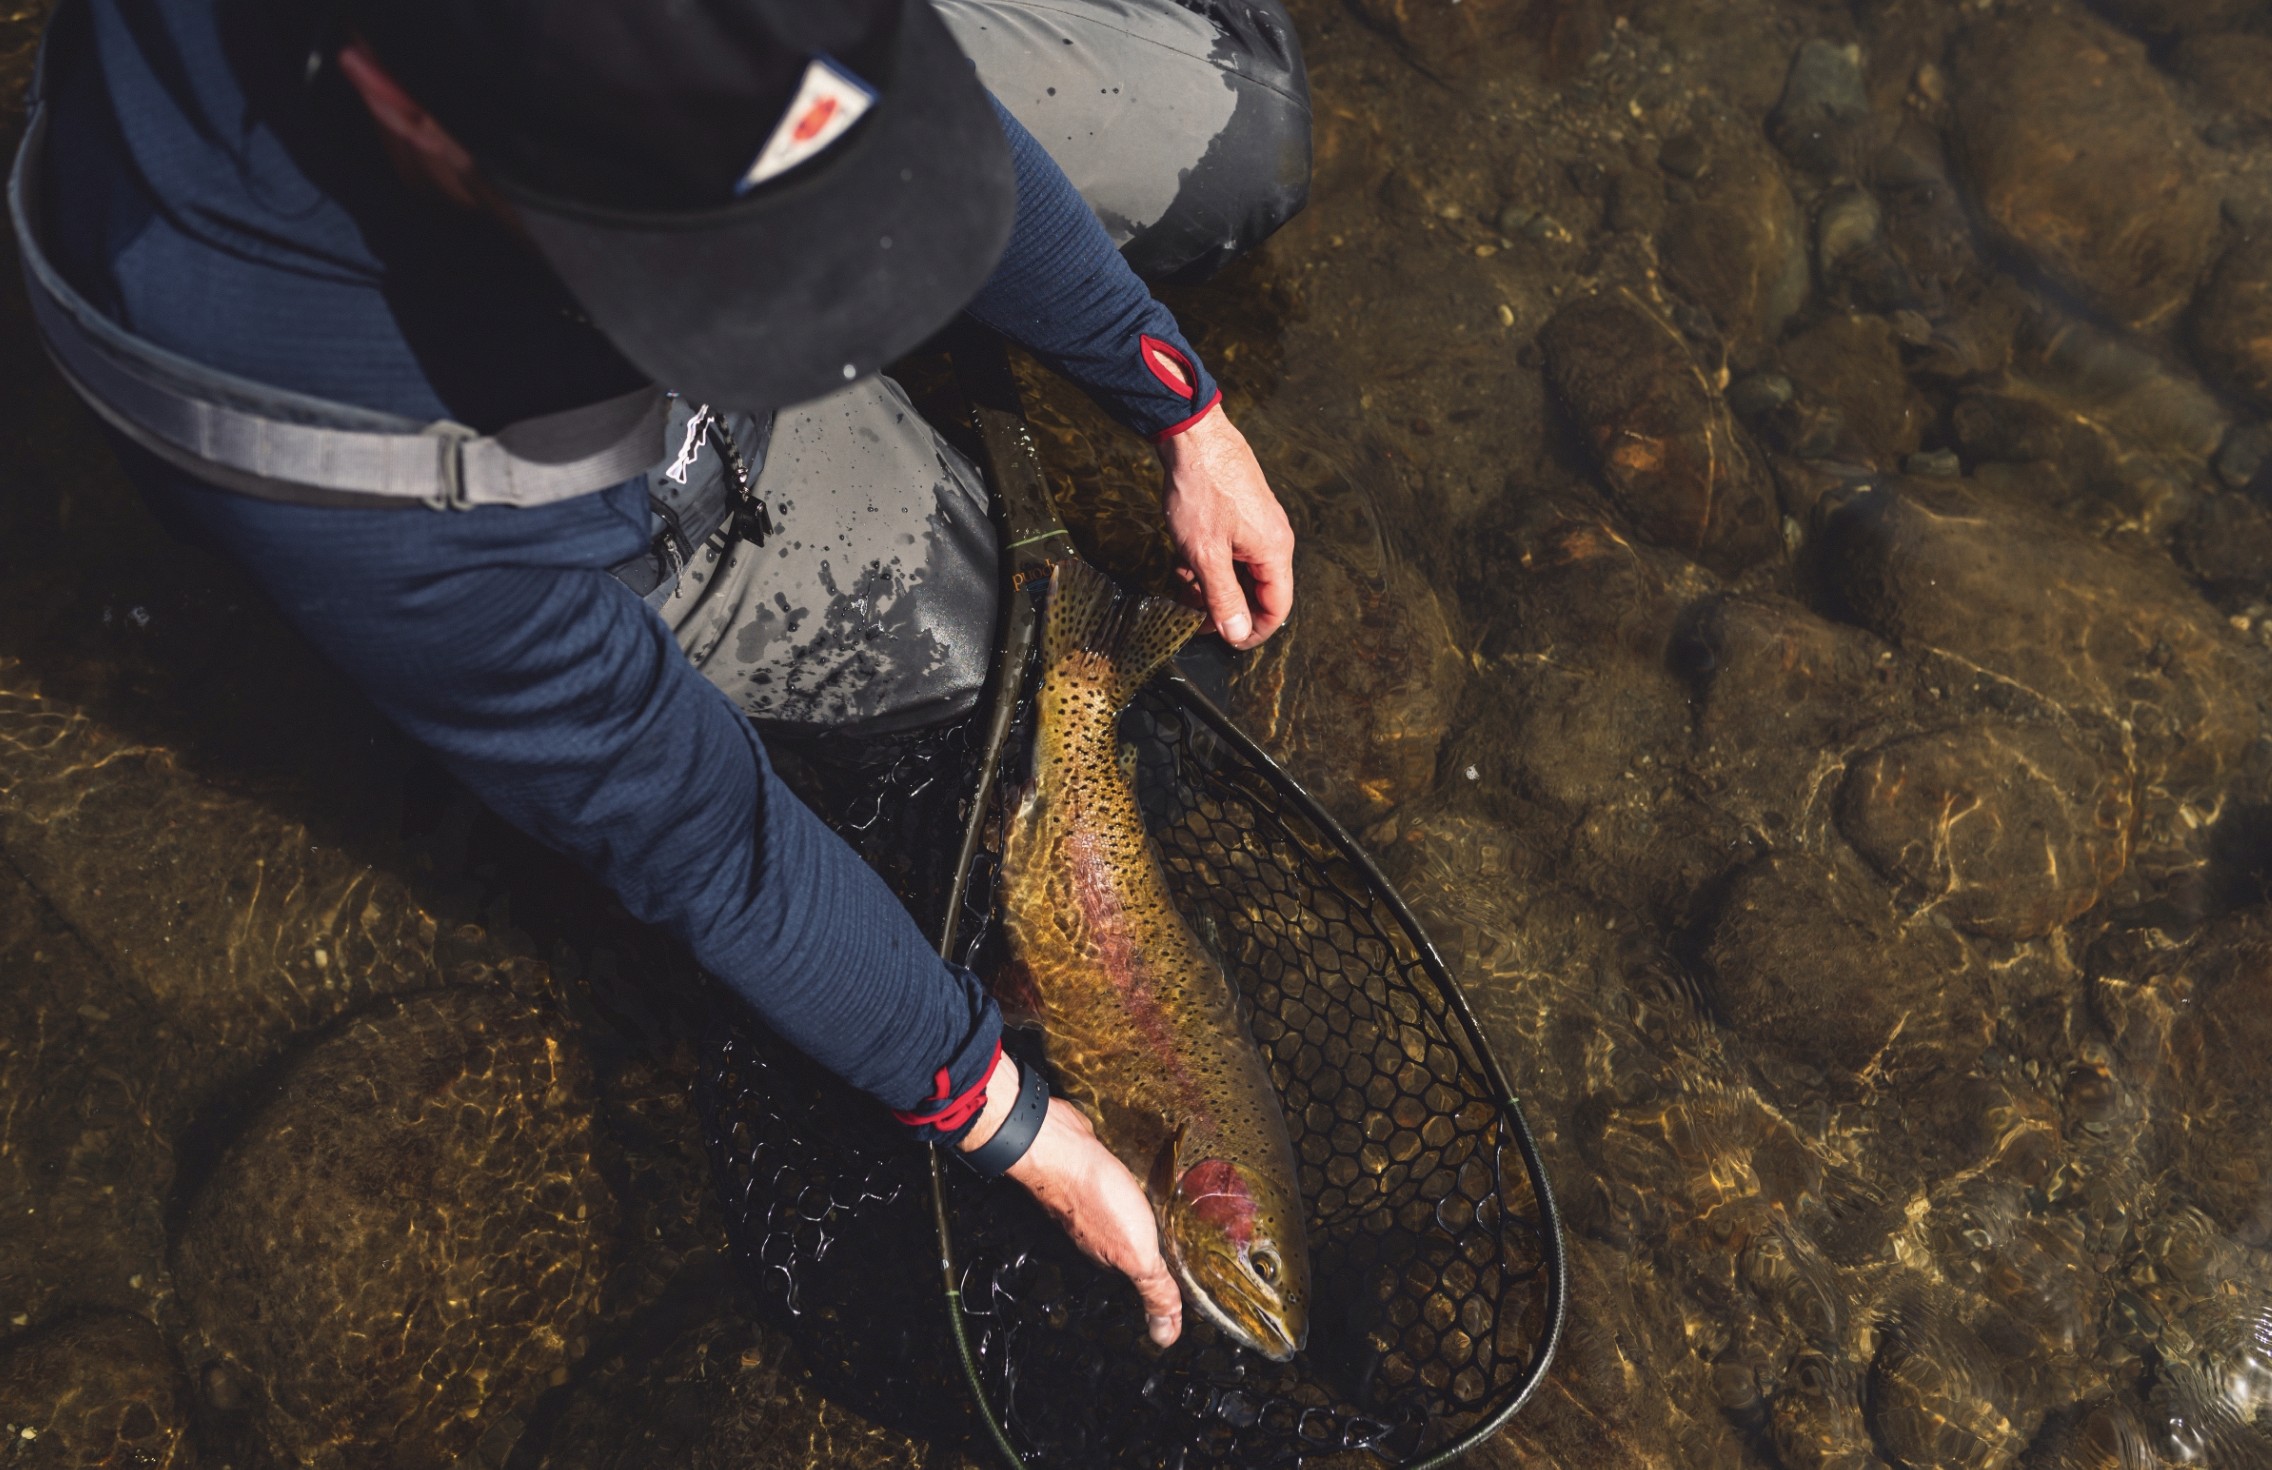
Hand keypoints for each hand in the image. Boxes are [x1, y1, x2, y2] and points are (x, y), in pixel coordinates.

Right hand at [1010, 1100, 1184, 1347]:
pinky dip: (1130, 1193)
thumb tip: (1166, 1336)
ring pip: (1123, 1220)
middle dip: (1156, 1249)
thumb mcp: (1137, 1253)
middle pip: (1132, 1249)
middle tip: (1185, 1248)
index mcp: (1111, 1259)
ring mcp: (1091, 1205)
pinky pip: (1115, 1192)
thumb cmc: (1093, 1196)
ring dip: (1144, 1219)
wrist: (1059, 1147)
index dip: (1165, 1280)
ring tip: (1171, 1215)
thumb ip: (1155, 1290)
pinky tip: (1142, 1183)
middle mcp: (1098, 1235)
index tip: (1187, 1283)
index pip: (1143, 1279)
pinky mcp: (1091, 1176)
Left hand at [1157, 404, 1293, 650]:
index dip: (1251, 631)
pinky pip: (1231, 552)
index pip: (1276, 609)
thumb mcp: (1205, 554)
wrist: (1193, 437)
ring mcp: (1258, 526)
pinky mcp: (1242, 514)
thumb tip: (1238, 635)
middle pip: (1258, 592)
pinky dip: (1210, 563)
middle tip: (1190, 613)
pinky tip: (1183, 562)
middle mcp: (1273, 540)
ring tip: (1181, 585)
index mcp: (1274, 553)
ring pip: (1240, 573)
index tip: (1221, 640)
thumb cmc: (1201, 491)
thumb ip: (1223, 597)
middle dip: (1224, 607)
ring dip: (1212, 585)